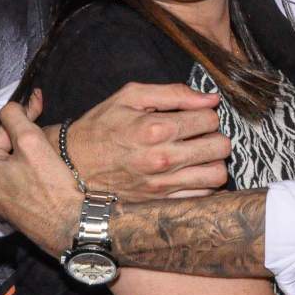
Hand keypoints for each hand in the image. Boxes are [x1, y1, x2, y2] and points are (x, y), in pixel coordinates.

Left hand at [0, 93, 81, 256]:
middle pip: (1, 144)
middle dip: (21, 131)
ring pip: (7, 160)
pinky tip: (41, 165)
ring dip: (23, 147)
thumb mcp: (31, 141)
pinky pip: (11, 177)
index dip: (24, 114)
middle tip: (42, 119)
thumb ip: (16, 116)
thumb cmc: (51, 185)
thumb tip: (12, 105)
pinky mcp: (6, 208)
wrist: (70, 225)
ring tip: (43, 142)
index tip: (40, 101)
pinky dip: (24, 165)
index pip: (2, 128)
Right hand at [62, 82, 229, 200]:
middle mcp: (163, 159)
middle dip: (215, 135)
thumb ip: (173, 92)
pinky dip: (204, 183)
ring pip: (217, 174)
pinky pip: (203, 196)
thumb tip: (210, 97)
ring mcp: (163, 184)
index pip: (209, 118)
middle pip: (220, 147)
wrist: (74, 165)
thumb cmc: (102, 126)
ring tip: (199, 153)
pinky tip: (191, 171)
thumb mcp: (130, 96)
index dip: (206, 112)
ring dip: (214, 161)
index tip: (194, 114)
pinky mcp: (161, 201)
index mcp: (156, 128)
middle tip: (200, 134)